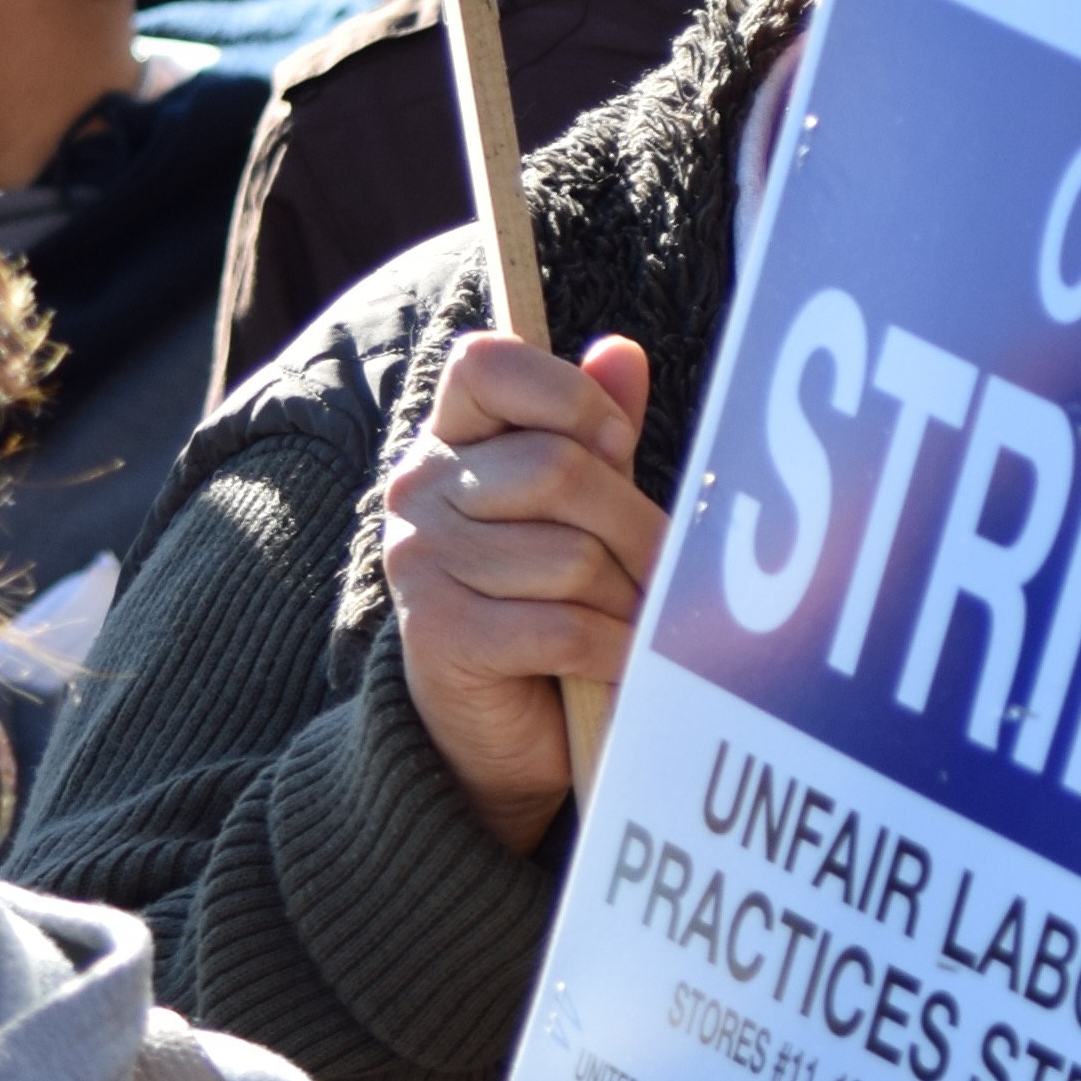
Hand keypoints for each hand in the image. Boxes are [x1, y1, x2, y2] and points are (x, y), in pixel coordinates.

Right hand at [385, 331, 660, 855]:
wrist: (492, 729)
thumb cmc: (545, 599)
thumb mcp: (577, 508)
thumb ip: (595, 431)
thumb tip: (621, 351)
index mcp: (450, 440)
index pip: (487, 362)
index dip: (568, 395)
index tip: (614, 445)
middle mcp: (418, 489)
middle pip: (558, 468)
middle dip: (636, 525)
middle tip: (662, 565)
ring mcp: (421, 561)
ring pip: (571, 556)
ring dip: (627, 599)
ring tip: (634, 620)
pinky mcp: (439, 635)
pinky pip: (563, 625)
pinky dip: (611, 648)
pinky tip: (617, 659)